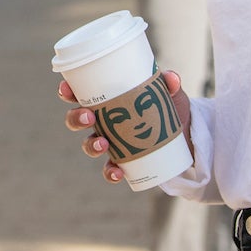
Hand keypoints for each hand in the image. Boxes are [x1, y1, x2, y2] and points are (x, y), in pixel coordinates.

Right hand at [61, 69, 190, 184]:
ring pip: (88, 144)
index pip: (79, 93)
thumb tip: (171, 78)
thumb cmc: (167, 107)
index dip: (67, 92)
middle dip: (76, 118)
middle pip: (76, 120)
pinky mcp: (123, 160)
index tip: (66, 90)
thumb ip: (168, 83)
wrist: (184, 135)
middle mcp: (102, 121)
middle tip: (88, 117)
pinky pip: (109, 169)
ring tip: (102, 144)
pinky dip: (110, 172)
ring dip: (90, 145)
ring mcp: (110, 142)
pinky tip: (117, 171)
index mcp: (106, 99)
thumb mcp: (169, 93)